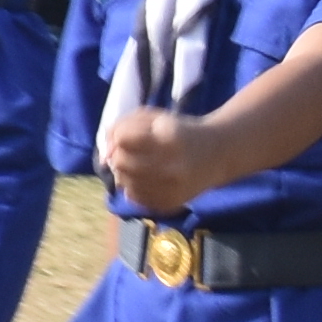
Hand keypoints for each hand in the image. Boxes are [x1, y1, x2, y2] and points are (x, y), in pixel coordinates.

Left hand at [95, 102, 214, 214]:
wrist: (218, 154)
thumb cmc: (180, 130)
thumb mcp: (154, 117)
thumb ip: (122, 127)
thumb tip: (104, 155)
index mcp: (170, 137)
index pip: (123, 138)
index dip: (119, 136)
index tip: (128, 136)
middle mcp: (173, 166)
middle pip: (121, 162)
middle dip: (119, 155)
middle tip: (130, 152)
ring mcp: (173, 189)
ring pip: (125, 182)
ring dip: (123, 172)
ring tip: (138, 165)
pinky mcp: (171, 204)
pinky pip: (135, 199)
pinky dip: (132, 188)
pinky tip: (145, 179)